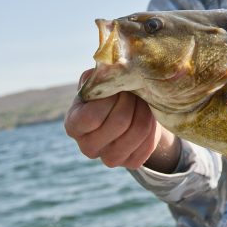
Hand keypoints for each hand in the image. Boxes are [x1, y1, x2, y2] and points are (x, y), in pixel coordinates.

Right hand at [64, 69, 180, 171]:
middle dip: (133, 101)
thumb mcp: (101, 79)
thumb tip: (110, 64)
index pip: (91, 117)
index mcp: (74, 124)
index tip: (119, 86)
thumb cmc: (111, 91)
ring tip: (144, 100)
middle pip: (119, 123)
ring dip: (146, 112)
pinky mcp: (129, 163)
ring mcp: (108, 158)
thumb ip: (100, 74)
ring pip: (136, 134)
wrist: (129, 109)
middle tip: (136, 90)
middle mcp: (87, 146)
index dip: (110, 99)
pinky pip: (147, 147)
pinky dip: (153, 129)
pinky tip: (148, 117)